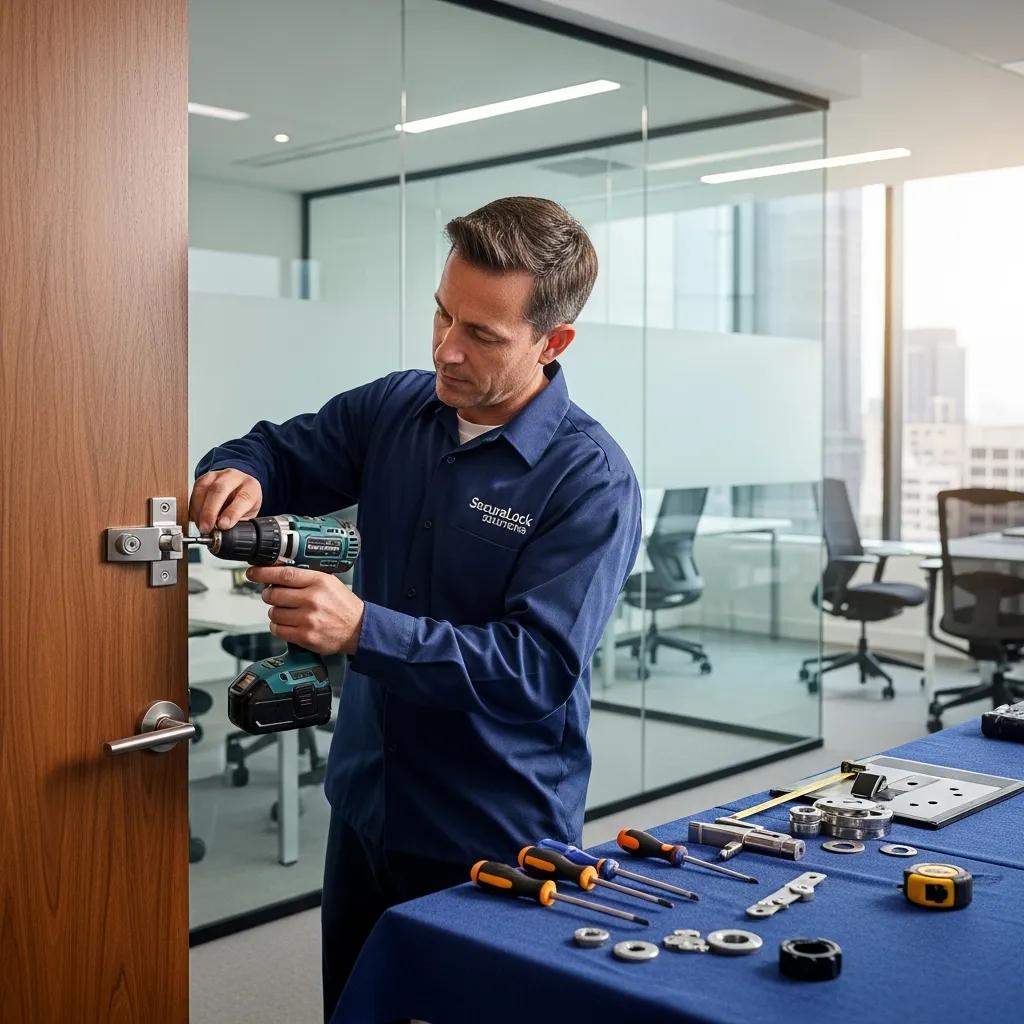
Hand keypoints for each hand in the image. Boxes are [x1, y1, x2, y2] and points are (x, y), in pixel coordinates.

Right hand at [189, 469, 262, 533]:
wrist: (238, 488)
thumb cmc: (244, 503)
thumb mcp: (248, 514)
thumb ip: (237, 522)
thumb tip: (223, 532)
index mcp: (251, 487)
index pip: (242, 498)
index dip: (232, 513)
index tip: (223, 525)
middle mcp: (234, 477)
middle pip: (219, 490)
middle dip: (210, 511)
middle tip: (206, 528)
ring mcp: (217, 476)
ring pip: (204, 490)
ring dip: (199, 511)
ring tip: (201, 526)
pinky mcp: (203, 479)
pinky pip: (194, 492)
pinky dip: (194, 508)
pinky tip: (198, 518)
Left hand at [248, 565, 364, 655]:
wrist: (359, 629)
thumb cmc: (343, 606)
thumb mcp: (330, 582)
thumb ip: (306, 577)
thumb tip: (278, 573)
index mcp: (319, 582)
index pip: (284, 574)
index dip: (263, 573)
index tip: (253, 572)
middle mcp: (312, 599)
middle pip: (273, 594)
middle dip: (268, 595)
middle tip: (273, 595)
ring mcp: (308, 619)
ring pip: (274, 613)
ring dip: (275, 612)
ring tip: (287, 612)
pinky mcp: (305, 637)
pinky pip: (278, 630)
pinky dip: (278, 627)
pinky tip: (288, 624)